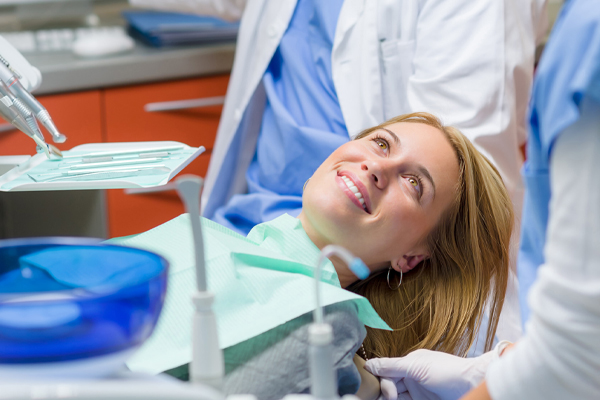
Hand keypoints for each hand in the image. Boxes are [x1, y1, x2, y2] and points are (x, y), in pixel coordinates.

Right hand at [365, 349, 495, 399]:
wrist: (473, 386)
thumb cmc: (448, 372)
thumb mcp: (416, 367)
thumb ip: (391, 366)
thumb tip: (368, 364)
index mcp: (410, 363)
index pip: (387, 372)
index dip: (383, 383)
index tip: (387, 394)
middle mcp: (413, 376)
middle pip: (390, 386)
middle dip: (386, 394)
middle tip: (392, 399)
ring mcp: (419, 391)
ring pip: (398, 397)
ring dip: (392, 399)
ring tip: (395, 399)